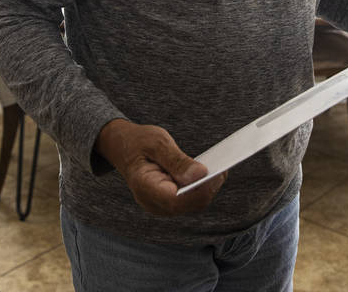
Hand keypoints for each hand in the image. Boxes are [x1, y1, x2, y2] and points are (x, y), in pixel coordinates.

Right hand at [94, 119, 223, 215]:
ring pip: (193, 204)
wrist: (123, 147)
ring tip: (221, 166)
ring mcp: (160, 206)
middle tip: (224, 166)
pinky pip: (190, 200)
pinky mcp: (169, 203)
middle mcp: (152, 203)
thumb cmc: (139, 142)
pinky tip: (211, 171)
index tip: (217, 171)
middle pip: (189, 204)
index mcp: (144, 187)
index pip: (177, 199)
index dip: (199, 189)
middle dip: (208, 187)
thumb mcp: (157, 142)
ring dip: (208, 187)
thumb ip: (177, 160)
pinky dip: (202, 187)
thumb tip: (201, 174)